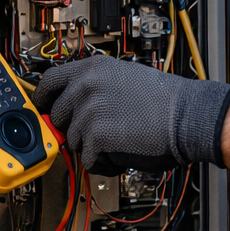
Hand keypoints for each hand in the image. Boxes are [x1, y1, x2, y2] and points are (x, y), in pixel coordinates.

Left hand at [31, 55, 229, 174]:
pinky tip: (122, 152)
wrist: (187, 115)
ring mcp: (89, 110)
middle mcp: (86, 85)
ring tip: (119, 140)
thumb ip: (93, 87)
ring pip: (73, 141)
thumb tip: (72, 104)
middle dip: (75, 129)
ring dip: (93, 148)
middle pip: (58, 116)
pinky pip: (88, 159)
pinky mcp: (95, 135)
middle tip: (99, 133)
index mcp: (92, 67)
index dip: (42, 99)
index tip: (42, 109)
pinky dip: (104, 163)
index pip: (49, 81)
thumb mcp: (122, 78)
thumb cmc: (164, 100)